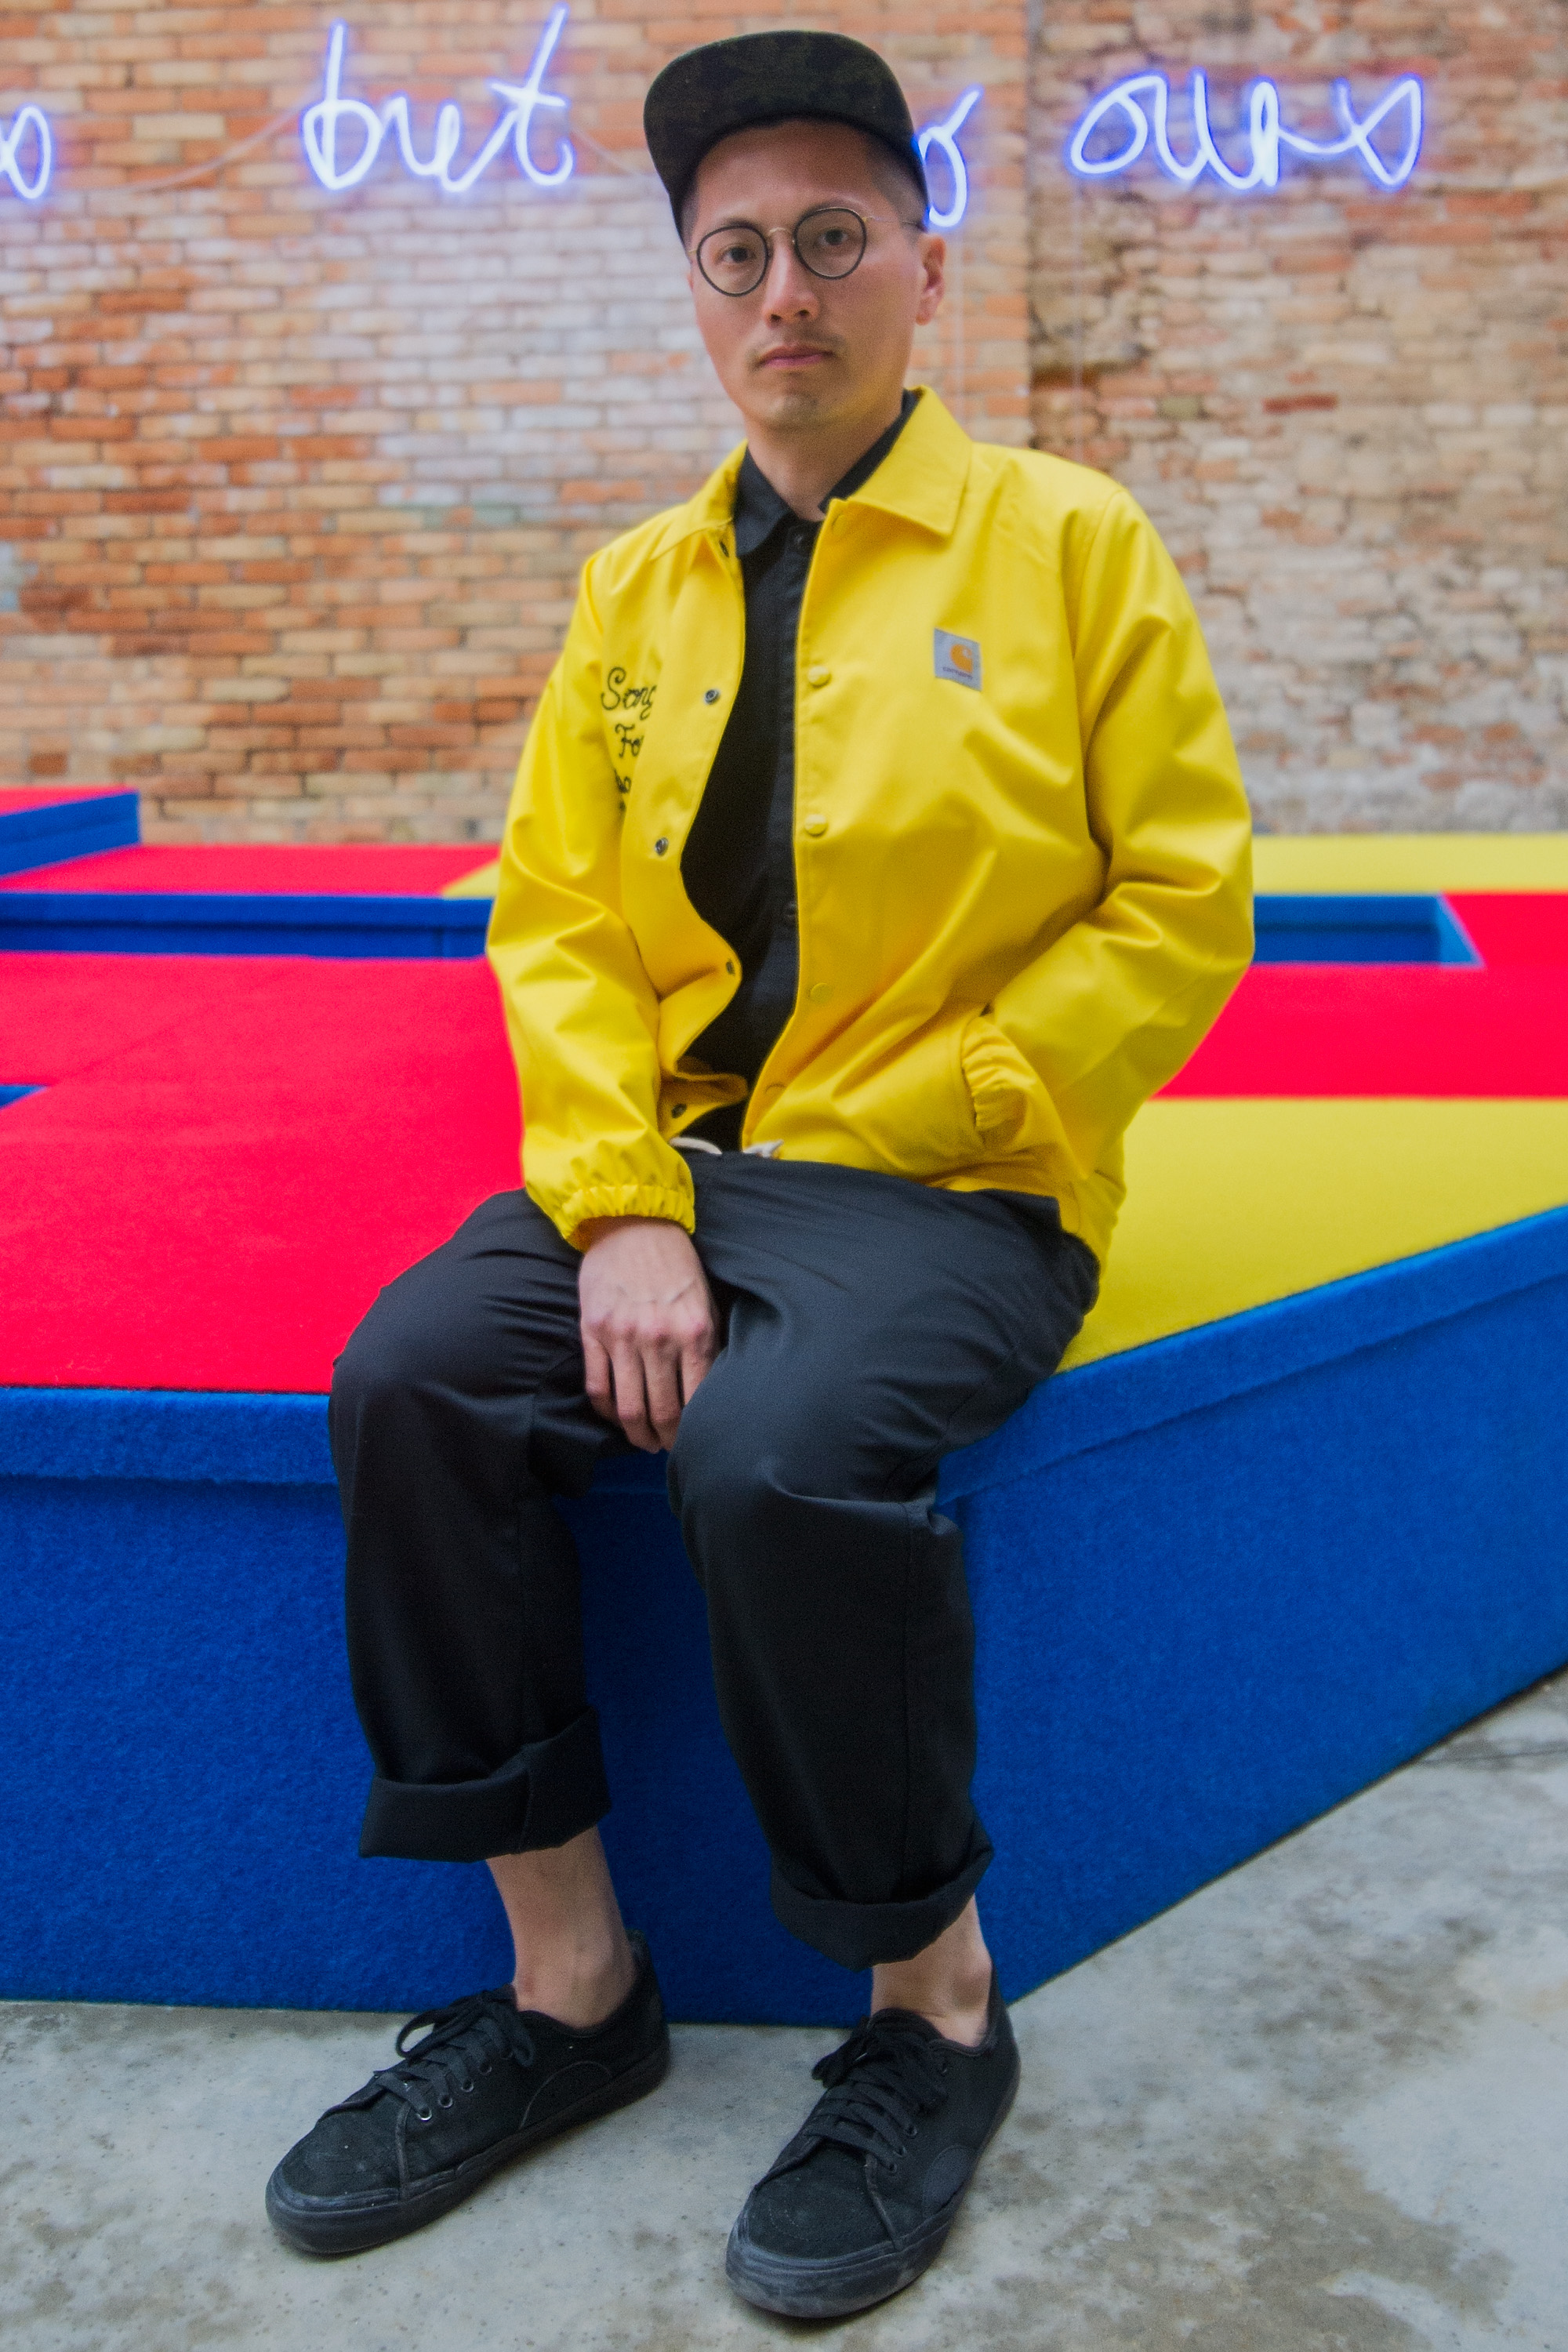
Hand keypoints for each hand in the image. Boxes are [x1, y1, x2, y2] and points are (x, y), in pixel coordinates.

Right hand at [577, 1217, 717, 1451]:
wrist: (633, 1222)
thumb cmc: (676, 1263)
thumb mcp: (706, 1301)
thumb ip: (707, 1344)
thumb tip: (711, 1391)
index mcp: (694, 1332)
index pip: (696, 1401)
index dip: (693, 1431)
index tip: (692, 1441)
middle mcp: (659, 1338)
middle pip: (661, 1411)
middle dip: (665, 1440)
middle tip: (666, 1449)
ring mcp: (622, 1336)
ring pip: (627, 1407)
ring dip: (635, 1433)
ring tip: (642, 1441)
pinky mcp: (593, 1330)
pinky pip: (597, 1385)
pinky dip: (605, 1411)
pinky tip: (615, 1417)